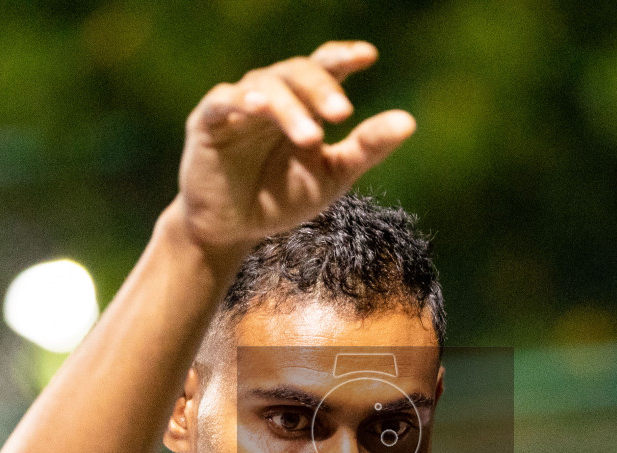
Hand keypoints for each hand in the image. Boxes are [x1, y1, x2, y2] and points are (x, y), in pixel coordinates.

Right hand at [176, 41, 415, 257]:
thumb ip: (366, 148)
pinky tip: (258, 108)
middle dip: (322, 89)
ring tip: (312, 138)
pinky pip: (223, 101)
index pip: (324, 67)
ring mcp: (238, 106)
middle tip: (344, 114)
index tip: (368, 56)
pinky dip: (241, 100)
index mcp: (302, 103)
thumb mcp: (332, 176)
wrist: (232, 232)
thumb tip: (409, 121)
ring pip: (266, 87)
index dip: (343, 57)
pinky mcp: (206, 122)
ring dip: (291, 108)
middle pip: (298, 72)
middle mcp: (271, 96)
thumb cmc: (281, 199)